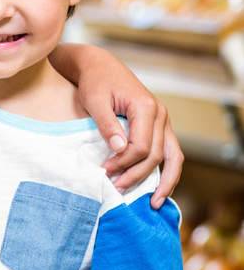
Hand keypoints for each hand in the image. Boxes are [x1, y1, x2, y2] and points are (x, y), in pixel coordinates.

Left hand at [74, 48, 182, 206]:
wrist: (100, 66)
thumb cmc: (95, 82)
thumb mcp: (95, 101)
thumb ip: (107, 125)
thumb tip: (119, 149)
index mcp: (146, 107)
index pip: (141, 146)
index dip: (124, 163)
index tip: (105, 171)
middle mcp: (160, 114)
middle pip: (156, 155)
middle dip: (137, 175)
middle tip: (117, 188)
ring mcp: (163, 120)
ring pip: (173, 156)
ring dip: (163, 181)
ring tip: (153, 203)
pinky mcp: (158, 126)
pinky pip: (168, 152)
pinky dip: (165, 171)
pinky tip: (157, 188)